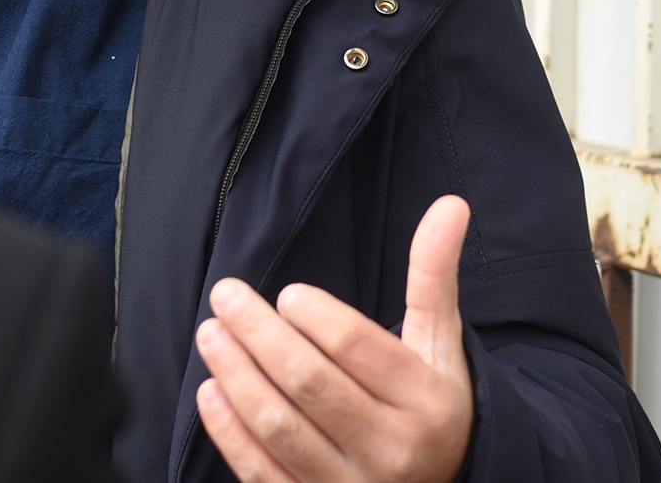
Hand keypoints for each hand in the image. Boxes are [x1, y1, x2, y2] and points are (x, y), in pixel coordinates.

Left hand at [195, 194, 474, 482]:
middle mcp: (390, 450)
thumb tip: (450, 204)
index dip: (316, 317)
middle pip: (311, 385)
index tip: (286, 295)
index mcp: (425, 402)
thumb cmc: (430, 404)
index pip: (359, 350)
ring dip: (237, 377)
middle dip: (260, 336)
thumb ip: (434, 275)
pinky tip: (210, 393)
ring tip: (210, 335)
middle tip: (225, 297)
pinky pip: (264, 474)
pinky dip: (231, 434)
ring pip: (281, 428)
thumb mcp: (441, 343)